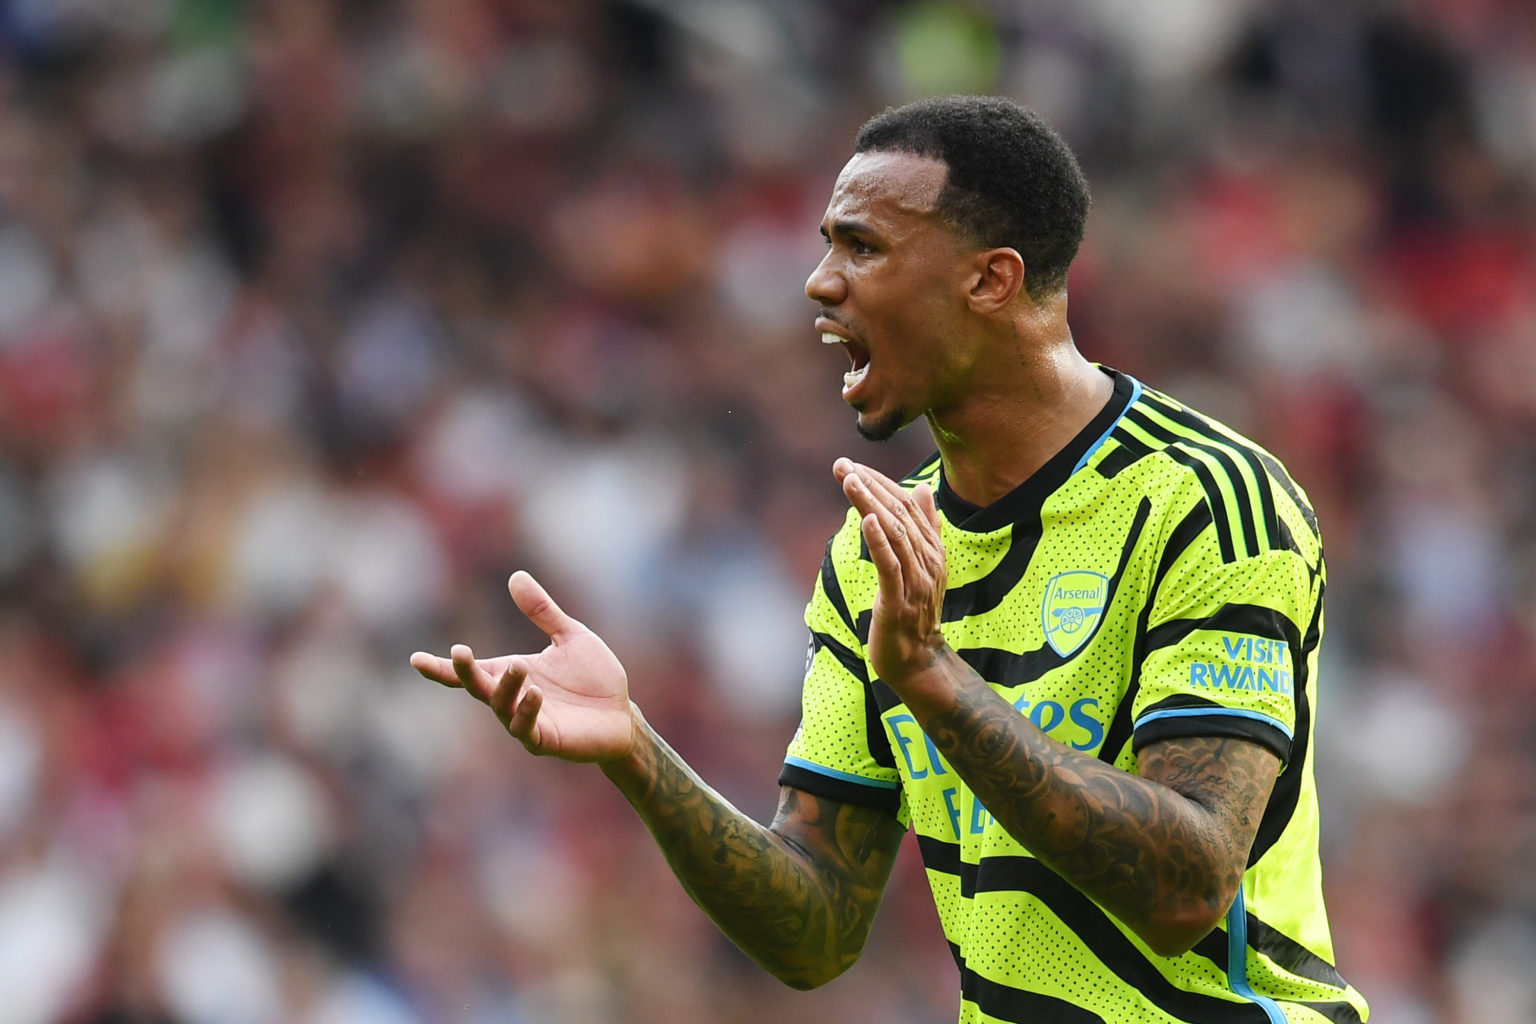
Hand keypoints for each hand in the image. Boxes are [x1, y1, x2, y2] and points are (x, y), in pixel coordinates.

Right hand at [411, 571, 635, 762]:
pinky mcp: (545, 740)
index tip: (415, 659)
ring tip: (518, 666)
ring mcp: (525, 721)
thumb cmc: (594, 678)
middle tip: (460, 652)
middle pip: (478, 687)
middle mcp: (512, 698)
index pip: (470, 672)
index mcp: (512, 673)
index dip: (442, 668)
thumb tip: (515, 576)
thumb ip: (542, 611)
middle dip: (465, 672)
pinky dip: (526, 711)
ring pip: (501, 707)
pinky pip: (526, 729)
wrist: (622, 713)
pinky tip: (535, 693)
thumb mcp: (570, 637)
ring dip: (504, 687)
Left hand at [833, 458, 948, 688]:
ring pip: (894, 534)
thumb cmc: (914, 613)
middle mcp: (928, 561)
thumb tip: (923, 489)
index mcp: (932, 550)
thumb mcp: (922, 566)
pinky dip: (879, 541)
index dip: (880, 482)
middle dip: (870, 486)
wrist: (917, 662)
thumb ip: (925, 528)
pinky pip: (891, 567)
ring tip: (850, 480)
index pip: (907, 505)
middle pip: (899, 514)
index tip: (853, 465)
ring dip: (870, 504)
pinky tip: (867, 520)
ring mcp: (916, 582)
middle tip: (842, 465)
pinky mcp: (899, 602)